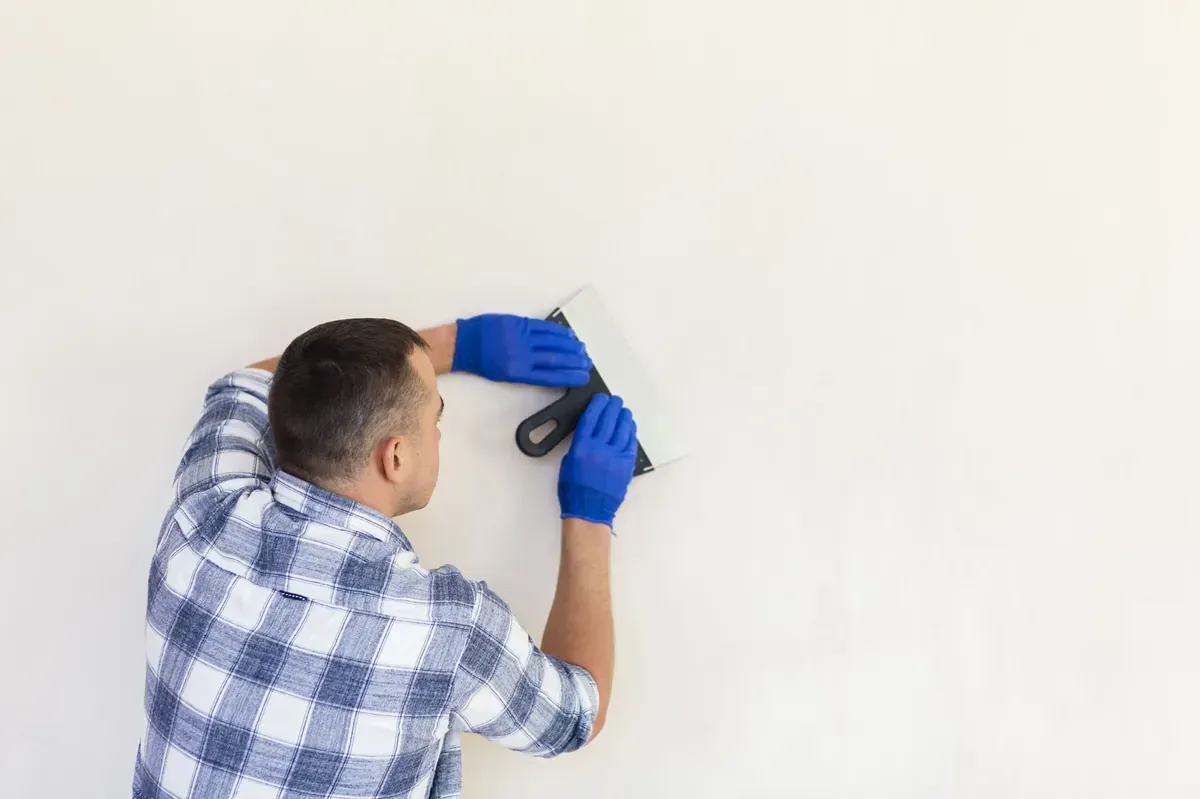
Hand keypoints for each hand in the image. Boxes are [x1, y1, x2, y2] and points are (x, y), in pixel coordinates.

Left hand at [453, 314, 591, 386]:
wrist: (465, 343)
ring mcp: (522, 338)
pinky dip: (558, 331)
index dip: (570, 376)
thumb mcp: (505, 374)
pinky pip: (543, 327)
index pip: (551, 376)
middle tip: (587, 362)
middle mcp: (522, 356)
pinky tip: (568, 334)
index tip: (583, 377)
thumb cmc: (483, 362)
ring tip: (582, 349)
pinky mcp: (519, 323)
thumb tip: (550, 367)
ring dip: (570, 346)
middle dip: (575, 361)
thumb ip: (528, 371)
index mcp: (519, 373)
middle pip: (556, 359)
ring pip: (553, 342)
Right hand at [558, 394, 636, 527]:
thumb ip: (579, 445)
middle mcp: (599, 449)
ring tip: (624, 410)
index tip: (601, 398)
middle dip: (612, 407)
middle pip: (608, 420)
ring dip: (624, 417)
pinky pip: (630, 443)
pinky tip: (629, 426)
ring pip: (622, 429)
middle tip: (616, 400)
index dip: (597, 405)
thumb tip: (591, 433)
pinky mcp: (626, 465)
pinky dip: (630, 432)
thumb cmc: (573, 489)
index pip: (591, 418)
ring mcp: (614, 456)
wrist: (589, 510)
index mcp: (581, 447)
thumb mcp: (568, 462)